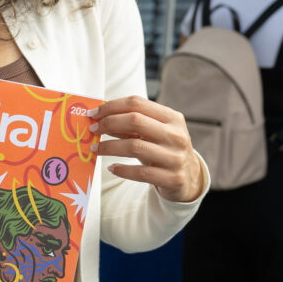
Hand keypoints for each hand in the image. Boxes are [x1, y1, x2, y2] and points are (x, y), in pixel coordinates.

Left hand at [89, 94, 205, 202]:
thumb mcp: (154, 133)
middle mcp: (176, 135)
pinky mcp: (172, 178)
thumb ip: (131, 125)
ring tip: (95, 148)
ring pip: (135, 147)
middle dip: (108, 123)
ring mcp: (175, 157)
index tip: (94, 113)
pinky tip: (111, 168)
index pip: (137, 103)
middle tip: (92, 129)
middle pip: (135, 121)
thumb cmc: (165, 150)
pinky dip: (122, 170)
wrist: (189, 178)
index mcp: (172, 118)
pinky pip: (141, 173)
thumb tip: (100, 118)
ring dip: (109, 147)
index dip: (112, 106)